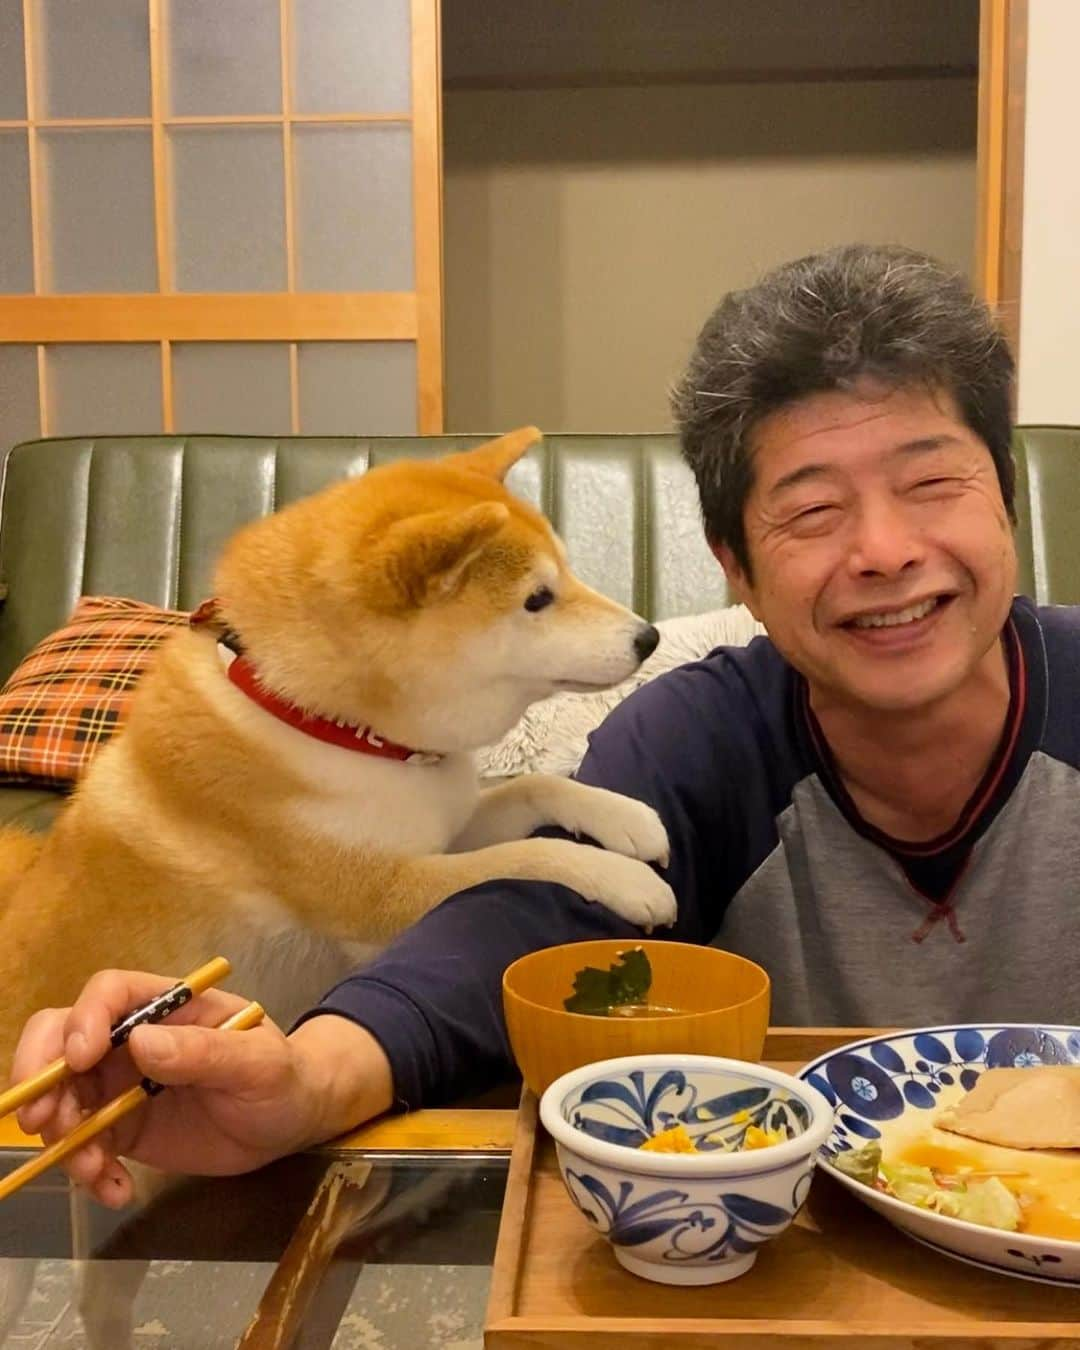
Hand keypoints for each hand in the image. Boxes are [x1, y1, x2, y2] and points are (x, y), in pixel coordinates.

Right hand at [11, 969, 393, 1207]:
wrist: (295, 1120)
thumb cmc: (284, 1075)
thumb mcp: (256, 1062)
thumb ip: (204, 1052)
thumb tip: (141, 1042)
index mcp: (169, 1006)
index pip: (109, 993)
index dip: (83, 1020)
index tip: (79, 1059)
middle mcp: (135, 1038)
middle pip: (64, 1038)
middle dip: (41, 1074)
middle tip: (41, 1120)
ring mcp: (124, 1084)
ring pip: (65, 1096)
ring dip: (63, 1134)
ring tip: (93, 1169)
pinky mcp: (125, 1128)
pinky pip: (86, 1144)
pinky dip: (89, 1170)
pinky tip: (117, 1190)